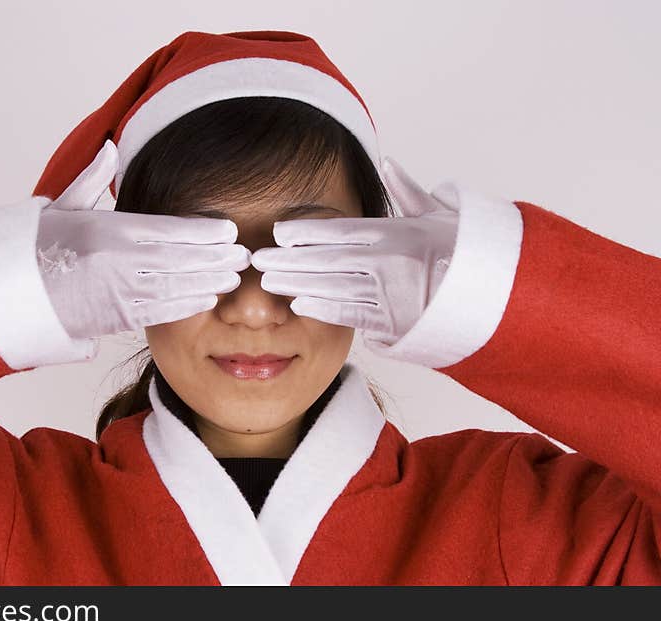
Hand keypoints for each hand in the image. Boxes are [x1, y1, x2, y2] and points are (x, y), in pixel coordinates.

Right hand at [36, 139, 250, 340]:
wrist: (10, 291)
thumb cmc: (38, 245)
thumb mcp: (62, 204)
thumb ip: (93, 178)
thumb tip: (110, 147)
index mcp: (109, 228)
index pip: (169, 228)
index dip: (203, 231)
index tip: (227, 230)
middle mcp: (118, 260)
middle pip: (180, 258)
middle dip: (216, 258)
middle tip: (243, 255)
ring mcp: (118, 291)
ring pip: (176, 286)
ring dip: (208, 282)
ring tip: (233, 277)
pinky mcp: (115, 317)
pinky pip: (159, 312)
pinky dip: (186, 305)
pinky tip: (207, 298)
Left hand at [250, 157, 459, 345]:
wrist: (497, 297)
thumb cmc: (465, 253)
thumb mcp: (442, 216)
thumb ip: (408, 192)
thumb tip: (387, 164)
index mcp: (397, 233)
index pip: (341, 230)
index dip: (306, 232)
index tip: (279, 232)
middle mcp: (389, 262)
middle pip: (327, 260)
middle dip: (289, 260)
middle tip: (258, 260)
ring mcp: (390, 293)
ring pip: (332, 287)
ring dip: (297, 284)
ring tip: (268, 282)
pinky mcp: (394, 322)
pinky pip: (352, 314)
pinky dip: (324, 309)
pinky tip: (299, 303)